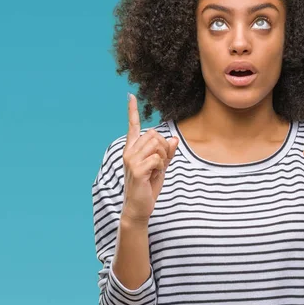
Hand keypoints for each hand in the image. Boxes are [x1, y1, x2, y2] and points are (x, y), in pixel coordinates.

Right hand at [122, 93, 178, 224]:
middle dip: (164, 147)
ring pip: (156, 145)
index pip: (133, 126)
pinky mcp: (136, 169)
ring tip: (157, 170)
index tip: (130, 96)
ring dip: (163, 158)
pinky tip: (154, 176)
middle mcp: (129, 152)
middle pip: (153, 135)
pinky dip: (161, 167)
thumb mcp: (160, 168)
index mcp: (132, 149)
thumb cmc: (148, 188)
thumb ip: (166, 153)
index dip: (132, 111)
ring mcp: (131, 160)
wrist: (138, 208)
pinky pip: (157, 158)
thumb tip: (174, 139)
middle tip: (161, 163)